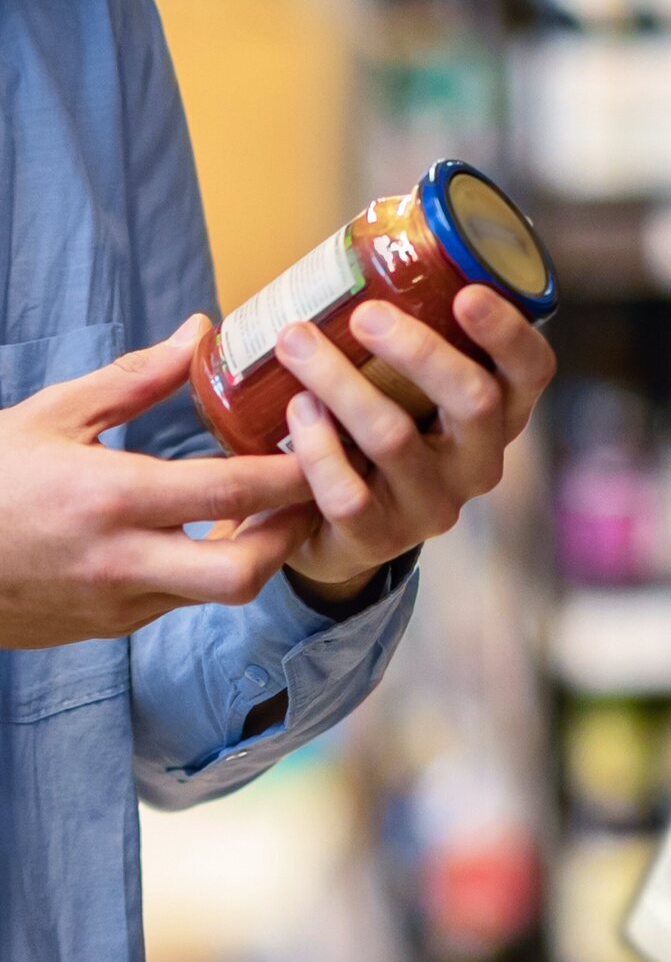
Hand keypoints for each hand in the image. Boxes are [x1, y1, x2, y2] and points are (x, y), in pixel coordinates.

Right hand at [0, 316, 316, 649]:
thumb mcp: (52, 415)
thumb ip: (136, 379)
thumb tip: (200, 333)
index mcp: (108, 498)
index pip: (231, 491)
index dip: (294, 472)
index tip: (327, 442)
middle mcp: (120, 561)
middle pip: (243, 572)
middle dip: (291, 536)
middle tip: (310, 494)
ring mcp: (116, 603)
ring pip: (218, 595)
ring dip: (256, 554)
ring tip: (269, 508)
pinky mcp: (108, 628)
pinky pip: (182, 602)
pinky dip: (209, 570)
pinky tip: (212, 533)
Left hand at [273, 284, 556, 592]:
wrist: (329, 527)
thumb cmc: (370, 429)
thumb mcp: (404, 385)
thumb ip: (403, 331)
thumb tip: (364, 238)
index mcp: (497, 413)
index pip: (532, 370)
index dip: (509, 332)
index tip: (466, 293)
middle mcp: (478, 460)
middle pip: (474, 401)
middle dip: (419, 350)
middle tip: (364, 313)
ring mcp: (433, 504)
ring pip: (397, 439)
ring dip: (342, 383)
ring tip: (296, 342)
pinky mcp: (379, 537)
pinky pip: (349, 493)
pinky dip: (316, 448)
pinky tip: (295, 414)